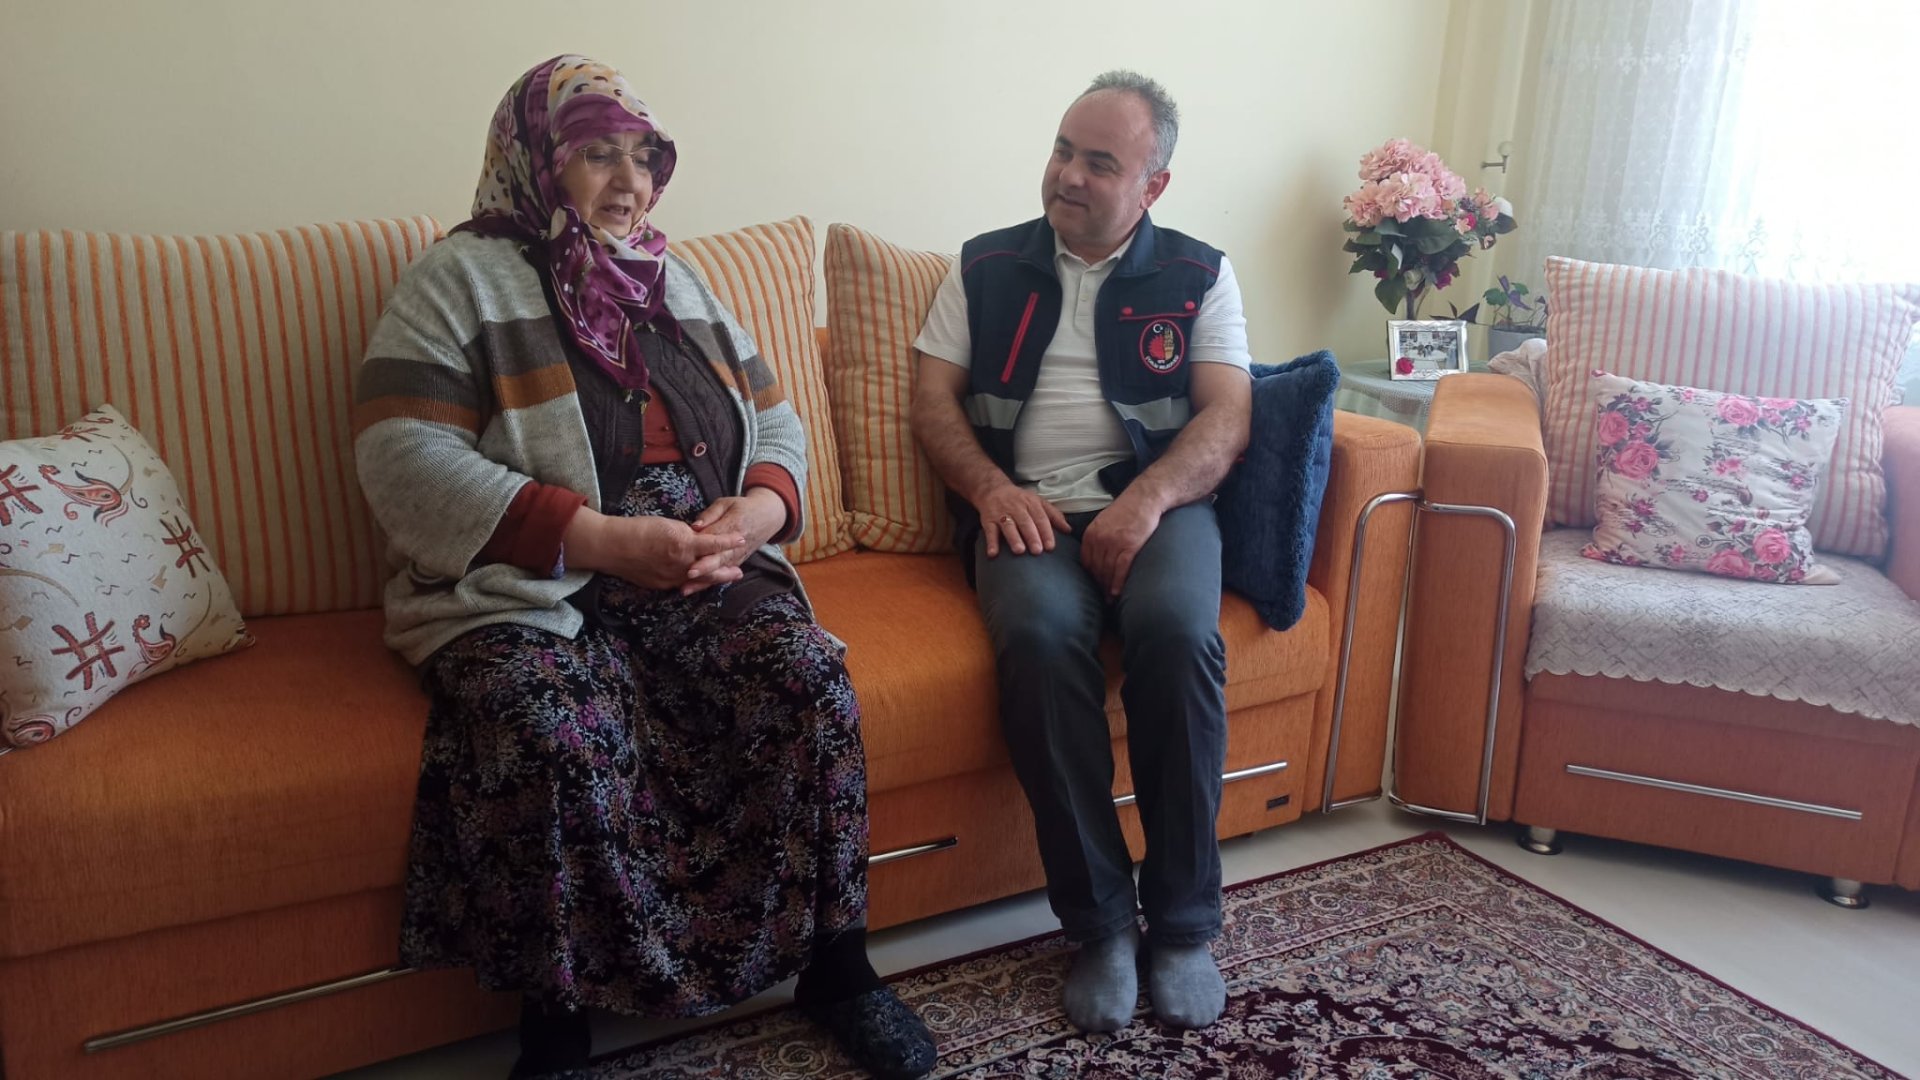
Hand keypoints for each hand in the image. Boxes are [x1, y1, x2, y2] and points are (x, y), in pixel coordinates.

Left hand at [563, 507, 746, 591]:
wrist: (611, 546)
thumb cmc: (620, 553)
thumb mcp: (640, 571)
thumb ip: (656, 571)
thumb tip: (662, 567)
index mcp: (666, 582)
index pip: (691, 583)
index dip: (706, 582)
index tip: (717, 581)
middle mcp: (677, 577)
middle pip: (705, 577)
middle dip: (723, 576)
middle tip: (738, 574)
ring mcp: (683, 561)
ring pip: (711, 560)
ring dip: (729, 556)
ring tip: (743, 551)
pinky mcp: (684, 545)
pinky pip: (711, 544)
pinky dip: (726, 542)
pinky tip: (738, 538)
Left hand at [684, 489, 786, 594]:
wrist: (767, 517)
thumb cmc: (742, 507)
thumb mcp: (726, 503)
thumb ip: (710, 514)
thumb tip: (695, 527)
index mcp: (733, 525)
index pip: (716, 537)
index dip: (702, 545)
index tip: (688, 550)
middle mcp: (736, 545)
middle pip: (719, 557)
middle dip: (705, 567)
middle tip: (690, 573)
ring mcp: (737, 556)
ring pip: (719, 570)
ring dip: (703, 580)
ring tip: (686, 588)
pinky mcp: (737, 562)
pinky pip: (723, 575)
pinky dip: (709, 583)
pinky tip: (694, 589)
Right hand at [976, 483, 1070, 557]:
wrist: (993, 489)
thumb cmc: (1020, 499)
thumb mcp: (1038, 502)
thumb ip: (1054, 516)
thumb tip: (1068, 530)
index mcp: (1031, 504)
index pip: (1040, 518)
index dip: (1046, 532)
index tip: (1050, 546)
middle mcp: (1017, 508)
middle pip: (1025, 522)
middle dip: (1031, 536)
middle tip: (1037, 551)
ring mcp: (1001, 514)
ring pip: (1008, 526)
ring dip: (1014, 538)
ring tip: (1019, 551)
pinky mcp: (988, 520)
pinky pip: (989, 531)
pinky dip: (991, 543)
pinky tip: (993, 554)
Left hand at [1079, 494, 1160, 596]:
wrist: (1144, 498)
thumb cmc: (1126, 511)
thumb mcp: (1103, 522)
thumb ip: (1097, 538)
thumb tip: (1095, 558)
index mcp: (1091, 534)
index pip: (1086, 561)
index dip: (1090, 577)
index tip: (1095, 586)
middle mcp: (1099, 539)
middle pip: (1096, 569)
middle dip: (1099, 585)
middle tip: (1102, 598)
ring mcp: (1114, 542)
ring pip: (1107, 571)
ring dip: (1108, 588)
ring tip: (1110, 600)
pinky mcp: (1130, 545)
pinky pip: (1121, 569)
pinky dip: (1118, 583)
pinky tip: (1117, 593)